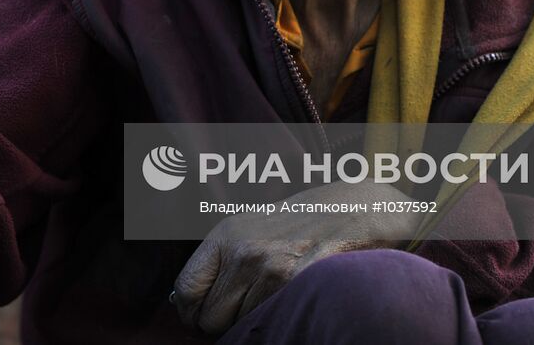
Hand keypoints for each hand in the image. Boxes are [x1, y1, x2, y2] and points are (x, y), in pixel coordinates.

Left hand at [173, 181, 421, 334]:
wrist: (352, 208)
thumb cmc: (297, 222)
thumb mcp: (248, 228)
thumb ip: (218, 260)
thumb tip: (181, 298)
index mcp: (225, 235)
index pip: (185, 289)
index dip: (190, 311)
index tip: (199, 316)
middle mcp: (243, 251)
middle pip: (210, 316)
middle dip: (224, 321)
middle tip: (244, 308)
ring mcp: (271, 268)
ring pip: (243, 325)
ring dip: (255, 319)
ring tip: (274, 294)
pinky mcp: (297, 284)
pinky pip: (271, 322)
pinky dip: (278, 318)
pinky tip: (289, 299)